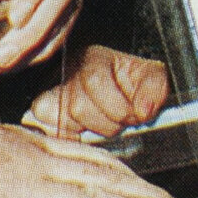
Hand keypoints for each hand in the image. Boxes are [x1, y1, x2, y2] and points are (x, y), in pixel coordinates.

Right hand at [22, 45, 170, 139]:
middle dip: (108, 122)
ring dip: (91, 131)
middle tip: (122, 122)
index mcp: (93, 58)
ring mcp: (51, 93)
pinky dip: (72, 138)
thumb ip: (154, 88)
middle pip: (78, 106)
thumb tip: (144, 110)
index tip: (135, 116)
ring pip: (63, 121)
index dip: (118, 106)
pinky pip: (52, 132)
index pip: (95, 80)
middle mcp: (67, 72)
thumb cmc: (131, 85)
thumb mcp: (151, 78)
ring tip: (105, 124)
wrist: (117, 91)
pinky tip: (87, 132)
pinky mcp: (44, 115)